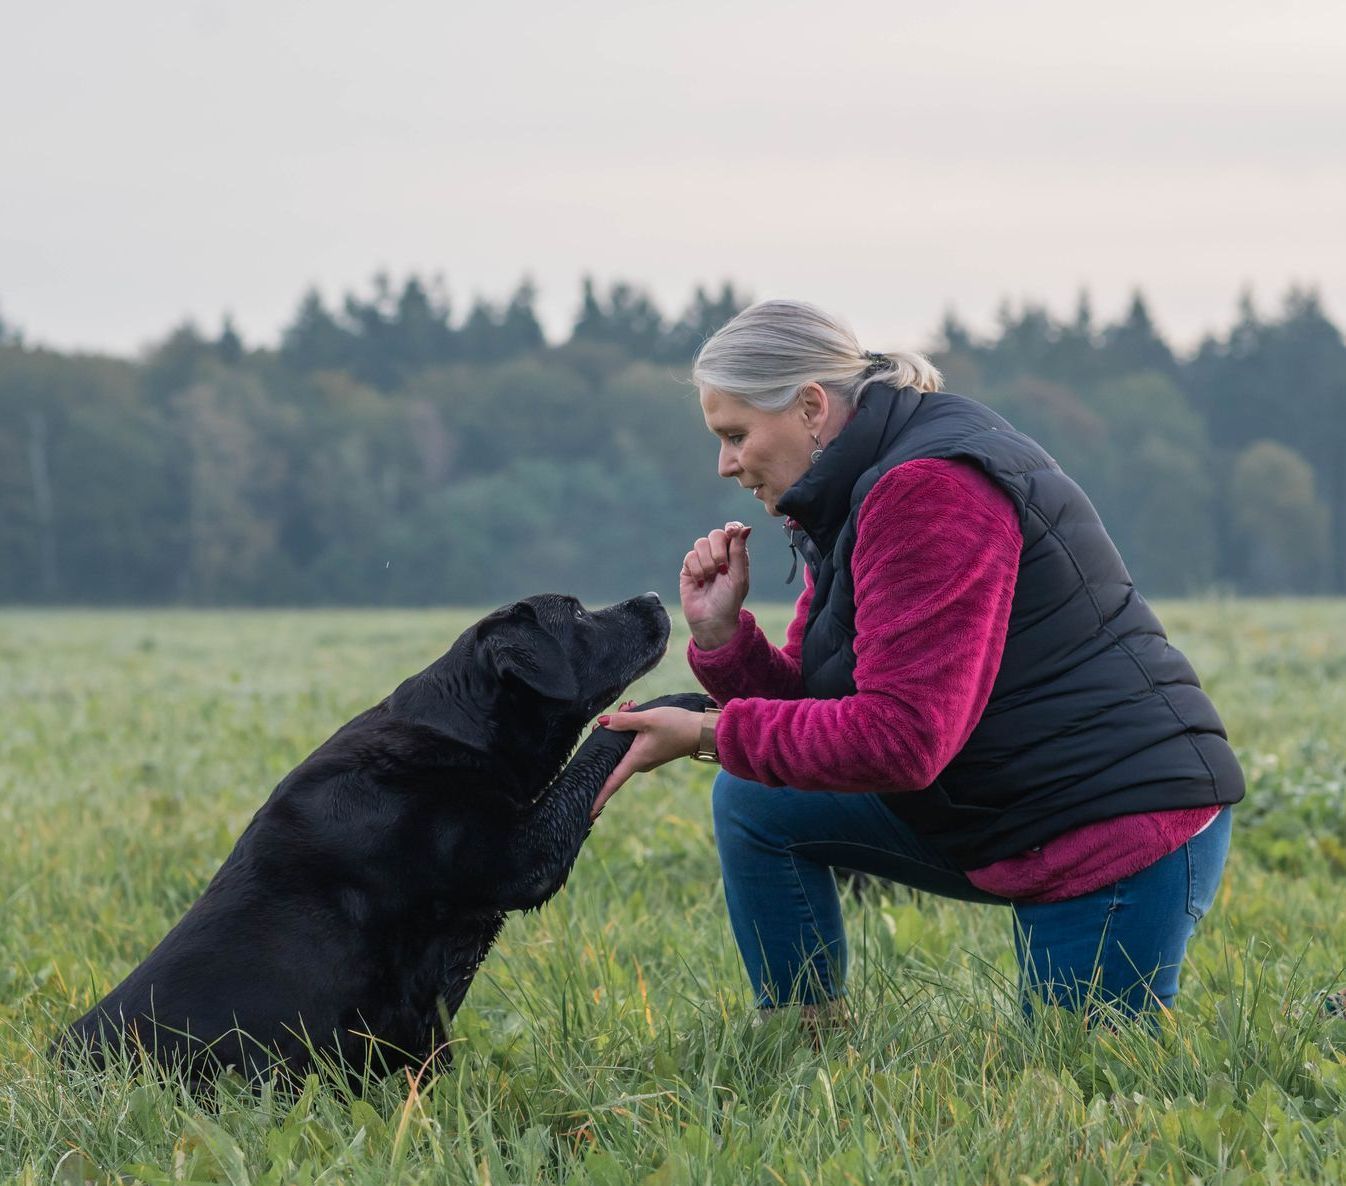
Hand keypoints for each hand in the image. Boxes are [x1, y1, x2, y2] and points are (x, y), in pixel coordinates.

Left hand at [589, 707, 703, 818]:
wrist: (703, 732)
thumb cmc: (677, 726)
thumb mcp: (648, 719)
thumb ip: (624, 721)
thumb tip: (602, 723)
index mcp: (636, 760)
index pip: (612, 782)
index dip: (599, 797)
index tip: (588, 813)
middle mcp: (640, 763)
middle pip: (613, 760)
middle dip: (605, 740)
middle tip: (603, 722)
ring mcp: (647, 759)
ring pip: (623, 748)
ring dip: (621, 729)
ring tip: (627, 708)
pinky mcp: (652, 751)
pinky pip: (633, 743)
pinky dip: (630, 729)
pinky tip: (633, 710)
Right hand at [681, 522, 751, 649]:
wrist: (711, 620)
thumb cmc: (729, 600)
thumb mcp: (739, 576)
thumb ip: (739, 550)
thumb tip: (746, 527)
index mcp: (736, 555)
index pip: (733, 531)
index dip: (732, 528)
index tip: (731, 531)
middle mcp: (719, 555)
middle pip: (716, 534)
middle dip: (718, 550)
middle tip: (722, 568)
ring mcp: (703, 560)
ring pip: (700, 543)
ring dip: (707, 562)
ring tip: (711, 578)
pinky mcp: (689, 568)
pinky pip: (690, 556)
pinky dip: (697, 570)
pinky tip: (700, 583)